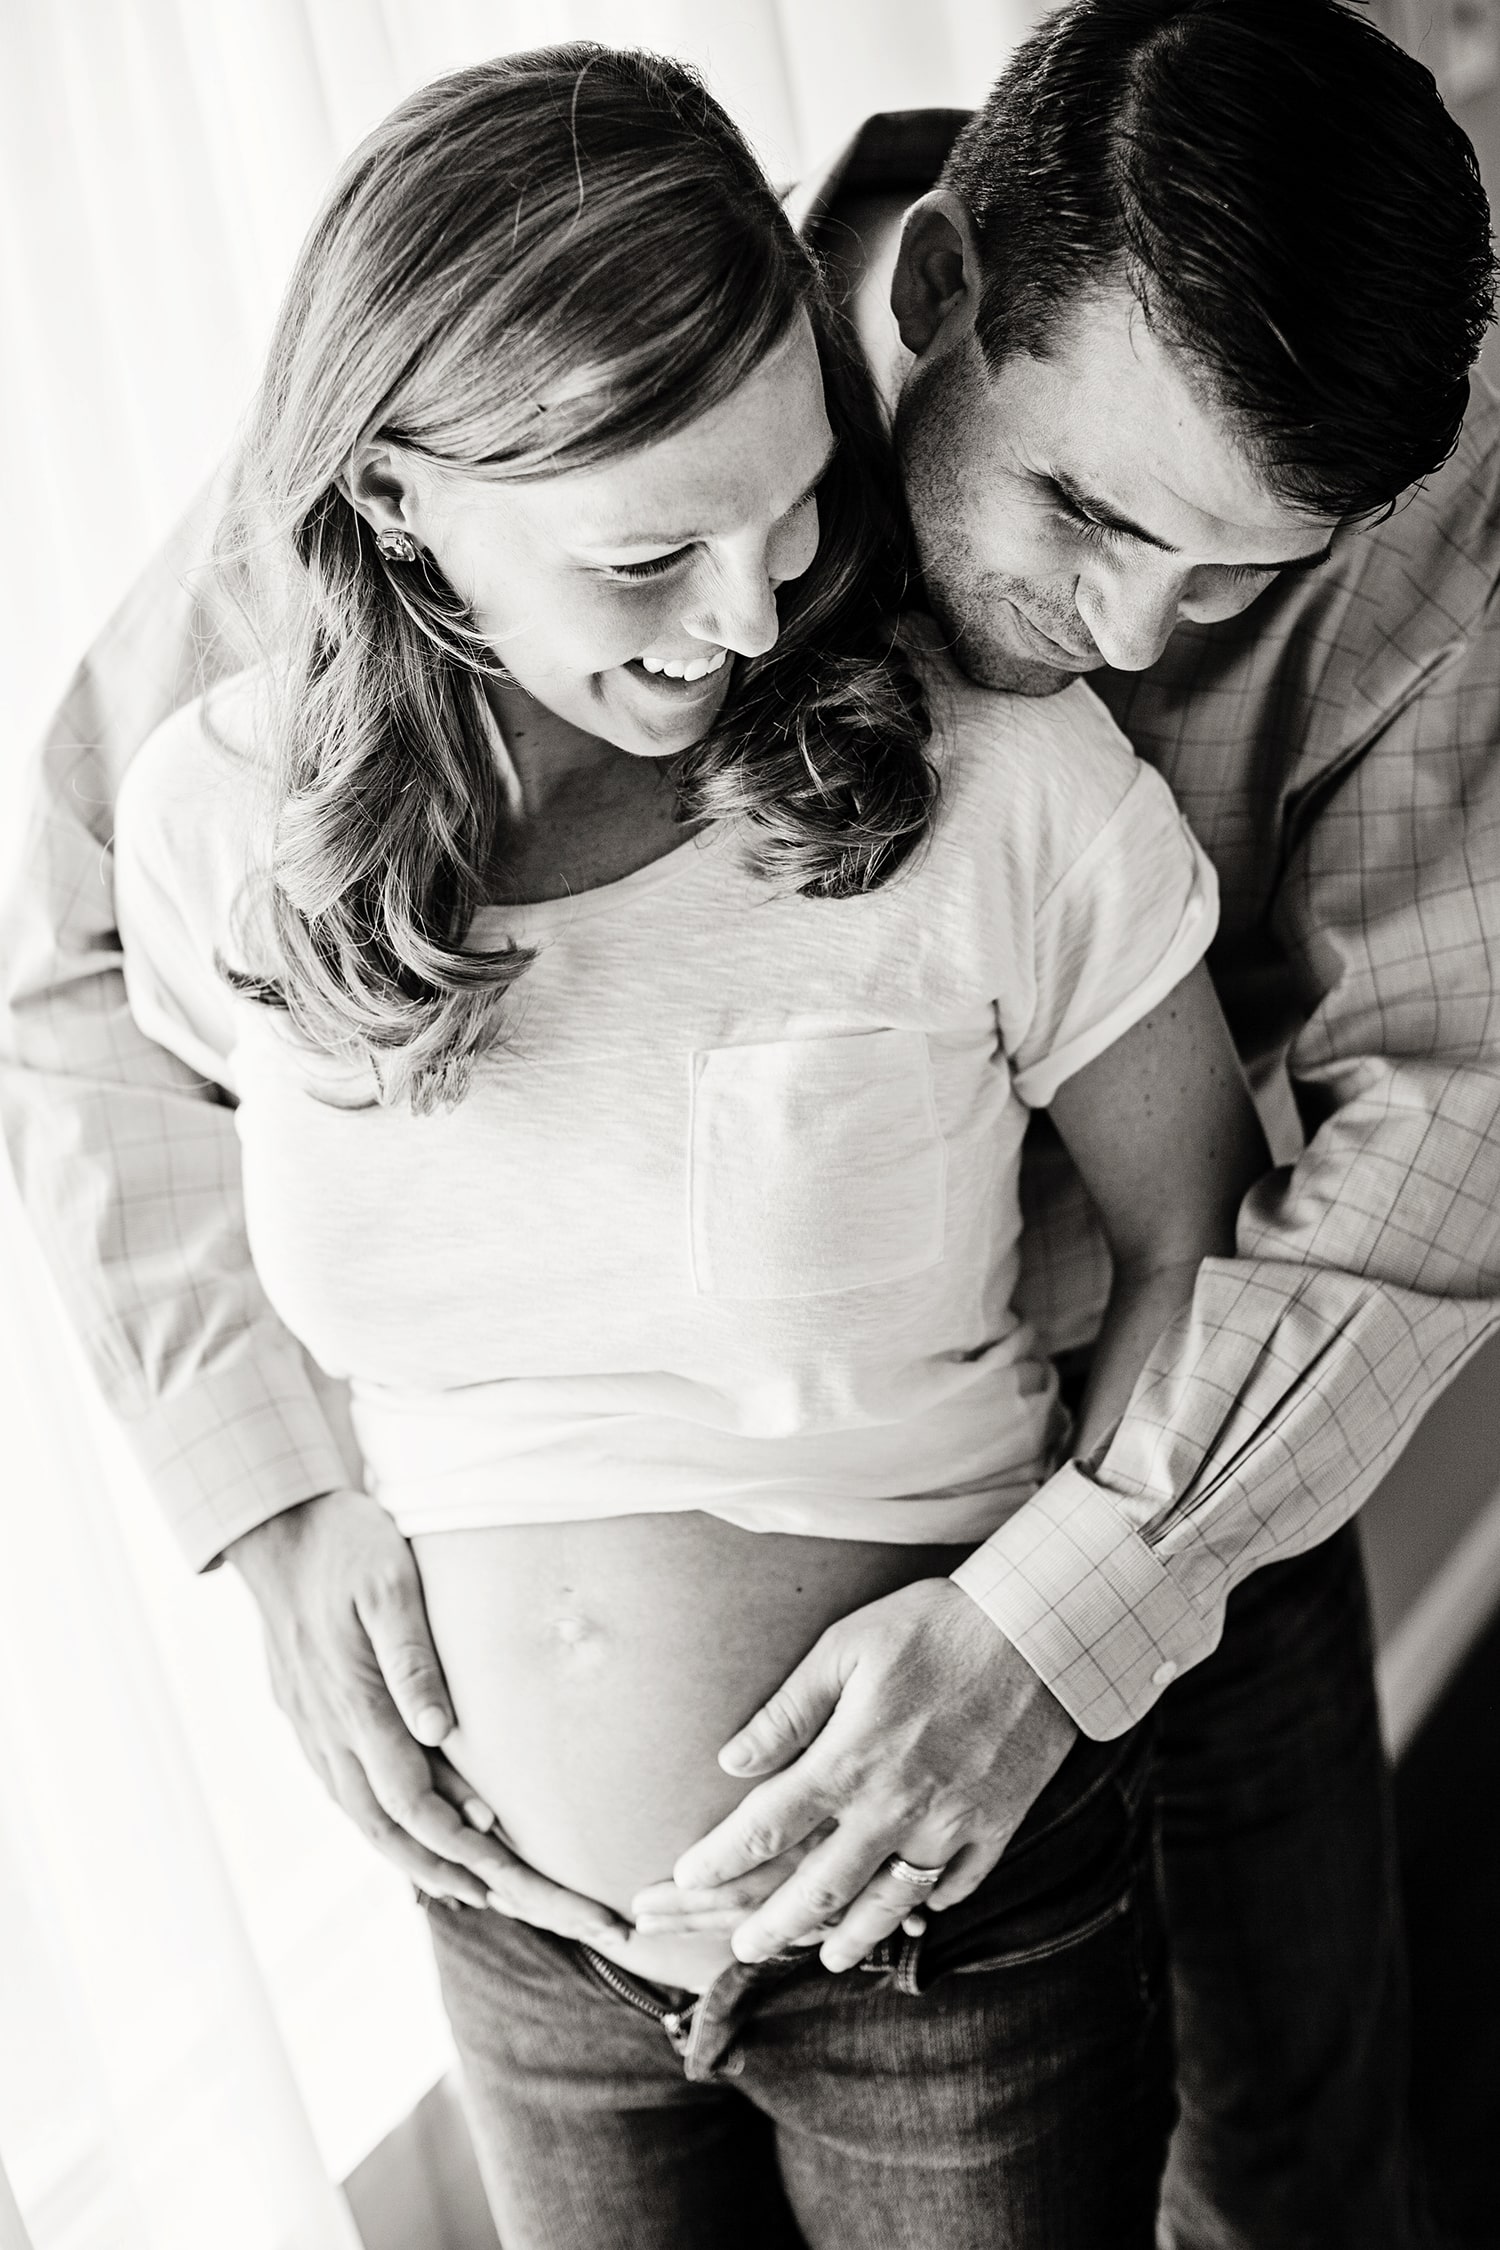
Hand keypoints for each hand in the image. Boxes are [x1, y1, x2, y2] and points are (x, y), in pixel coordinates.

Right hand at [227, 1490, 624, 1941]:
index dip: (458, 1843)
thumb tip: (437, 1730)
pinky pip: (351, 1799)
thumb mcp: (390, 1584)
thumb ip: (412, 1658)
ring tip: (481, 1892)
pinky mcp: (311, 1726)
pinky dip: (390, 1834)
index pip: (409, 1800)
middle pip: (390, 1832)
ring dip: (422, 1864)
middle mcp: (330, 1733)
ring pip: (367, 1824)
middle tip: (517, 1905)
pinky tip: (419, 1843)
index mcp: (353, 1704)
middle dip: (454, 1875)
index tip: (509, 1874)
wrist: (281, 1532)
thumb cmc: (348, 1548)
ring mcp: (315, 1734)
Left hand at [667, 1577, 1076, 1970]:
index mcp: (849, 1761)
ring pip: (887, 1907)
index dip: (717, 1862)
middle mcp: (894, 1808)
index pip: (764, 1830)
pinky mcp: (996, 1829)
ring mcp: (950, 1827)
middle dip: (769, 1926)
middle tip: (741, 1948)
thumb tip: (731, 1760)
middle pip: (817, 1891)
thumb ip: (788, 1710)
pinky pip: (955, 1890)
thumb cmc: (935, 1626)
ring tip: (824, 1956)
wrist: (1041, 1630)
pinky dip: (926, 1909)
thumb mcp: (847, 1646)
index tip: (685, 1880)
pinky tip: (908, 1916)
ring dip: (849, 1938)